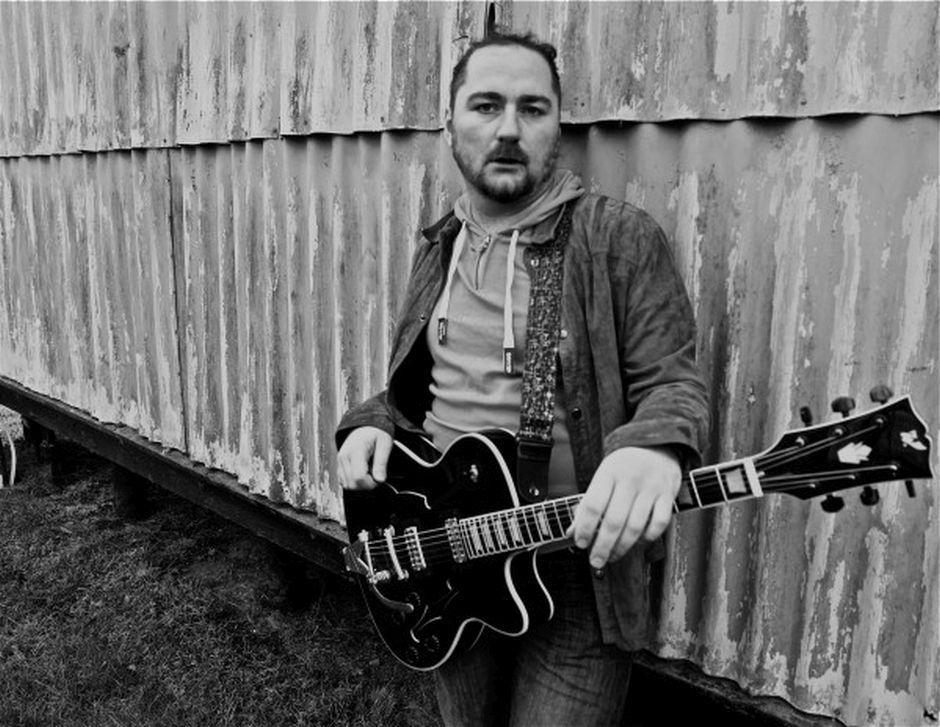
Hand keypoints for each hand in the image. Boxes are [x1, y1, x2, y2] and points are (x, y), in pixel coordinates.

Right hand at [337, 426, 392, 489]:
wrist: (365, 426)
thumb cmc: (376, 432)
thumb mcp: (385, 444)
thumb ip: (381, 462)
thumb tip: (380, 480)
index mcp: (356, 450)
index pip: (359, 477)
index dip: (371, 483)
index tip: (379, 478)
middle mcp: (344, 457)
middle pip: (352, 484)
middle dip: (366, 485)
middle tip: (376, 476)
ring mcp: (340, 461)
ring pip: (347, 485)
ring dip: (360, 484)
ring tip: (370, 473)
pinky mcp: (339, 465)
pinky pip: (345, 482)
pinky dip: (354, 482)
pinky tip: (363, 473)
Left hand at [569, 446, 680, 568]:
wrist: (657, 444)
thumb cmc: (624, 465)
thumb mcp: (603, 477)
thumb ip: (588, 505)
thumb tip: (572, 532)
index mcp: (609, 473)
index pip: (593, 505)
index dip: (585, 528)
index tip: (580, 543)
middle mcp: (630, 480)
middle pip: (614, 521)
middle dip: (603, 546)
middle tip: (596, 560)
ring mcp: (651, 488)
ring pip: (636, 526)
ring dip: (623, 547)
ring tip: (613, 556)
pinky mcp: (668, 495)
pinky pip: (659, 523)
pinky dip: (648, 538)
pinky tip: (638, 543)